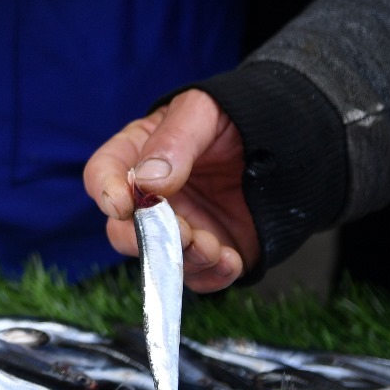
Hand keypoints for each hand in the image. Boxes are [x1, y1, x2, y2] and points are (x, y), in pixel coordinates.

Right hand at [83, 90, 259, 291]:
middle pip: (123, 230)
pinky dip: (212, 276)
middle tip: (180, 231)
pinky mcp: (211, 252)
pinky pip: (200, 277)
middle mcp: (151, 198)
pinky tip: (231, 260)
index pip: (103, 174)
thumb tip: (147, 182)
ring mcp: (180, 228)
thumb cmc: (233, 117)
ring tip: (213, 247)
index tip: (122, 204)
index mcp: (137, 155)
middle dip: (147, 237)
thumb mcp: (202, 112)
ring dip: (183, 259)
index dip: (105, 191)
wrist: (286, 139)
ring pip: (161, 259)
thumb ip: (174, 142)